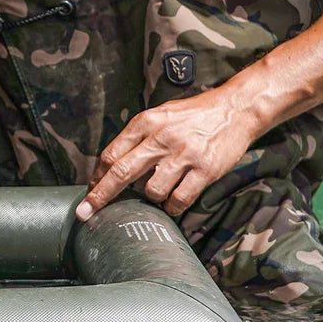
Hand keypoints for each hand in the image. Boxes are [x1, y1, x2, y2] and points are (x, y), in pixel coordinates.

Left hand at [77, 88, 259, 220]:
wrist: (236, 109)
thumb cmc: (195, 114)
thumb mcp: (161, 115)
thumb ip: (139, 137)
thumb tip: (113, 165)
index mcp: (146, 122)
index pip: (112, 153)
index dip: (98, 176)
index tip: (90, 192)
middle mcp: (161, 137)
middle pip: (122, 172)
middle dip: (101, 196)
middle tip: (87, 212)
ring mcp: (184, 154)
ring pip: (151, 191)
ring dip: (149, 199)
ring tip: (158, 194)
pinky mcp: (205, 170)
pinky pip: (179, 199)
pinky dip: (172, 207)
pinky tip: (173, 204)